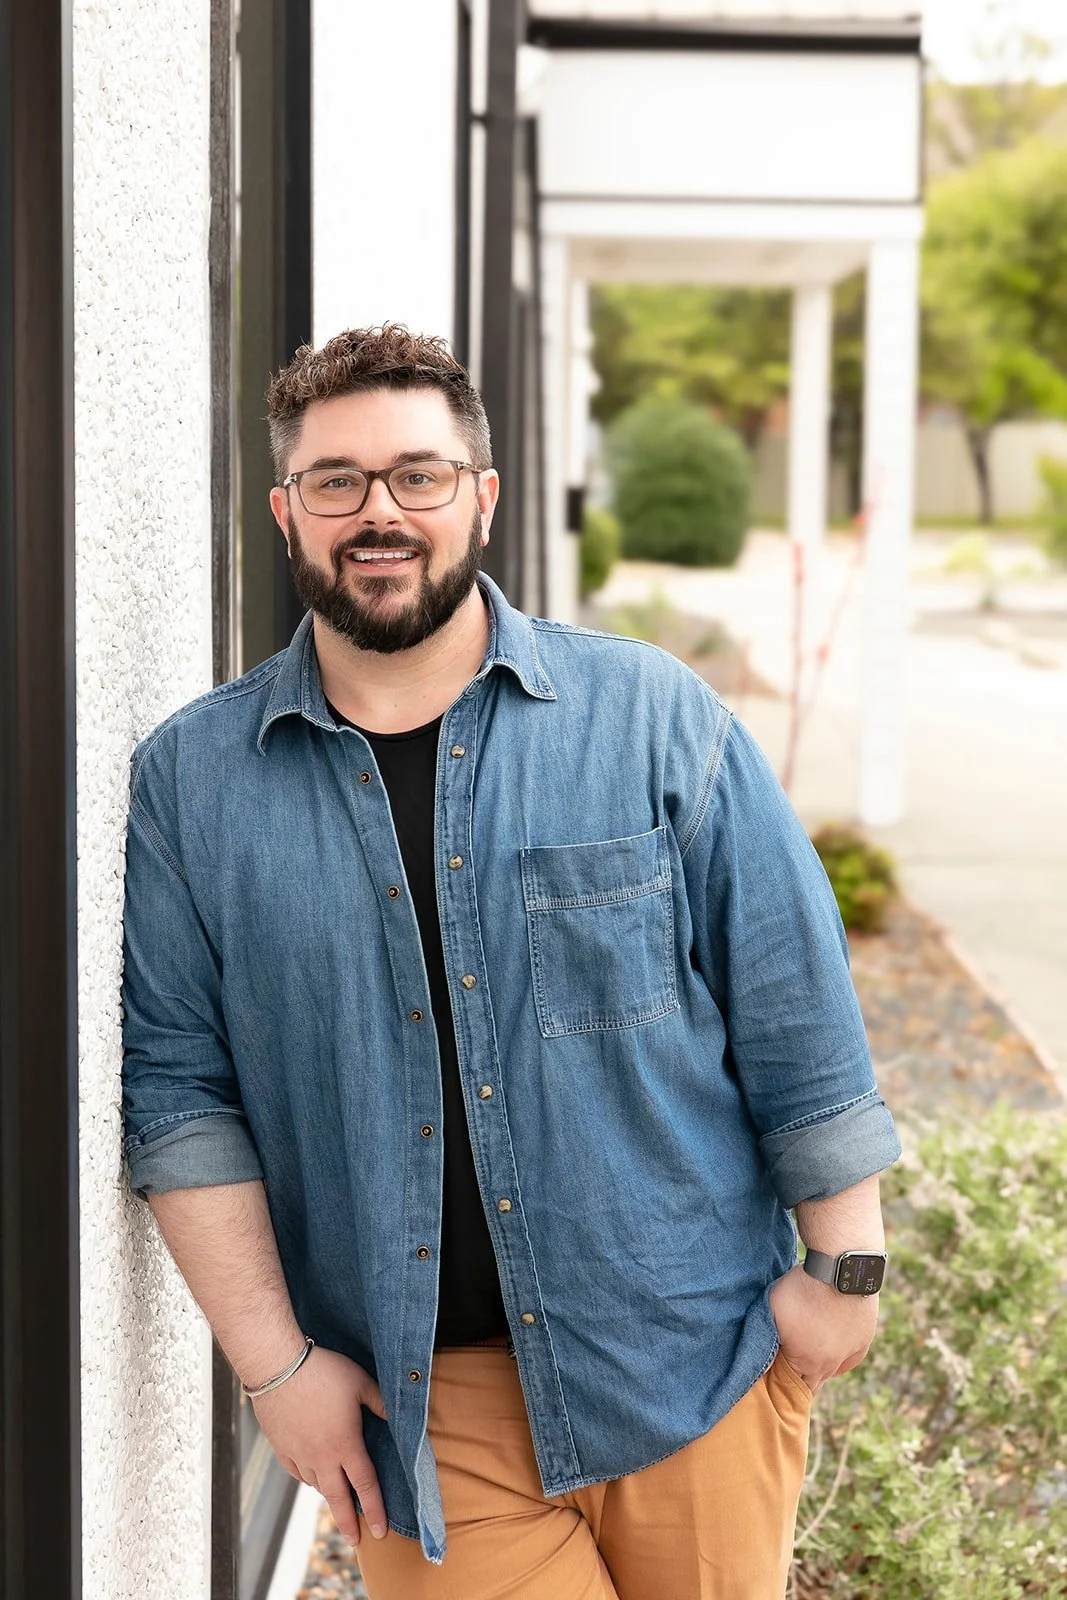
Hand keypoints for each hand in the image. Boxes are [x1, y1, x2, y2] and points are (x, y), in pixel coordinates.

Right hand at [251, 1344, 389, 1546]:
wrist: (278, 1368)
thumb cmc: (323, 1371)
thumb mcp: (360, 1382)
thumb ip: (379, 1402)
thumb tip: (395, 1416)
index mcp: (345, 1444)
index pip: (365, 1484)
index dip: (376, 1508)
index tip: (381, 1532)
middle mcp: (322, 1457)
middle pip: (338, 1498)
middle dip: (349, 1522)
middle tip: (356, 1541)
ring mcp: (299, 1455)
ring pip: (317, 1484)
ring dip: (329, 1495)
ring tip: (338, 1500)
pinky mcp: (281, 1448)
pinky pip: (297, 1472)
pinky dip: (307, 1478)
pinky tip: (312, 1477)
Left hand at [769, 1263, 878, 1393]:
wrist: (838, 1270)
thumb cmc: (800, 1289)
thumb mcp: (772, 1312)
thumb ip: (764, 1341)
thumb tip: (756, 1367)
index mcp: (804, 1362)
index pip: (791, 1384)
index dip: (782, 1382)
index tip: (775, 1377)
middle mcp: (828, 1363)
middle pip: (812, 1382)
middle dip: (800, 1379)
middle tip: (789, 1371)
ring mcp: (848, 1352)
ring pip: (832, 1371)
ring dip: (820, 1368)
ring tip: (809, 1360)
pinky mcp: (864, 1339)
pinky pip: (851, 1359)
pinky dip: (841, 1360)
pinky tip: (833, 1357)